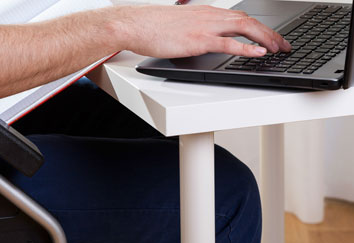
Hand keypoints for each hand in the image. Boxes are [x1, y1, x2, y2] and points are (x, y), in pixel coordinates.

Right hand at [112, 5, 290, 57]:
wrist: (135, 25)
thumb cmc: (151, 27)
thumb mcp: (178, 25)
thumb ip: (193, 30)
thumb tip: (199, 40)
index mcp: (205, 13)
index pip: (240, 16)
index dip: (259, 27)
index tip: (270, 37)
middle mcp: (210, 16)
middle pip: (249, 20)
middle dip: (270, 33)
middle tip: (283, 45)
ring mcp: (205, 27)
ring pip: (245, 28)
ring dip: (266, 39)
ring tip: (278, 49)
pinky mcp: (199, 40)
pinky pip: (229, 43)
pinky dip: (247, 48)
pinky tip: (259, 53)